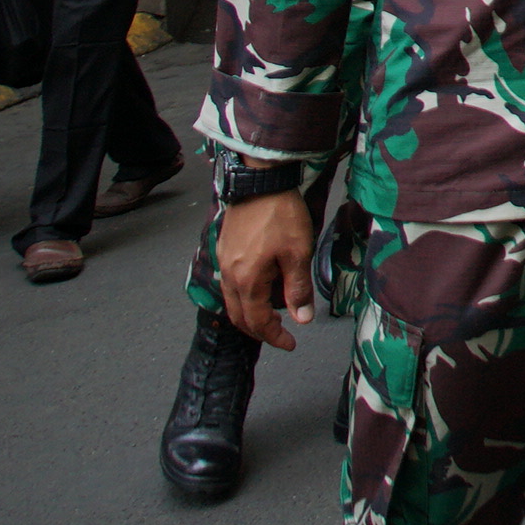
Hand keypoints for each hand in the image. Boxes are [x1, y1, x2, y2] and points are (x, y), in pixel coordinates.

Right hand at [216, 186, 315, 349]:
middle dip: (260, 330)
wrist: (260, 180)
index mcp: (246, 281)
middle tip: (280, 334)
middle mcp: (228, 275)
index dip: (274, 336)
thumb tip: (302, 319)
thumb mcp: (298, 253)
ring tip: (273, 315)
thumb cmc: (281, 215)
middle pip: (239, 316)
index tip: (290, 344)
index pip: (257, 321)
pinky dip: (244, 296)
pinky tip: (260, 289)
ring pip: (232, 300)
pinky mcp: (224, 249)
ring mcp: (223, 261)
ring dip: (250, 314)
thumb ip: (298, 288)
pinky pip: (230, 284)